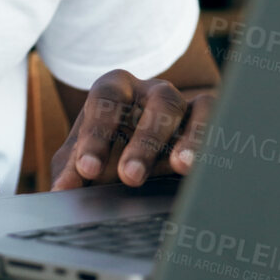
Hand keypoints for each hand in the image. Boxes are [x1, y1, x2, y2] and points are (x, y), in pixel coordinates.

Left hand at [50, 70, 213, 190]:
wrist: (138, 155)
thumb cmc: (107, 150)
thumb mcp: (85, 158)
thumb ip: (72, 170)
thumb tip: (61, 190)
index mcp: (116, 89)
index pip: (106, 100)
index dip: (97, 134)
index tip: (87, 169)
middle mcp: (152, 90)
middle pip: (156, 102)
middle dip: (144, 140)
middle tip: (129, 177)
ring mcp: (185, 103)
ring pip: (194, 108)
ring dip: (187, 138)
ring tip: (181, 167)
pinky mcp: (209, 120)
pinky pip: (218, 120)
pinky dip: (212, 139)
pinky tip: (205, 166)